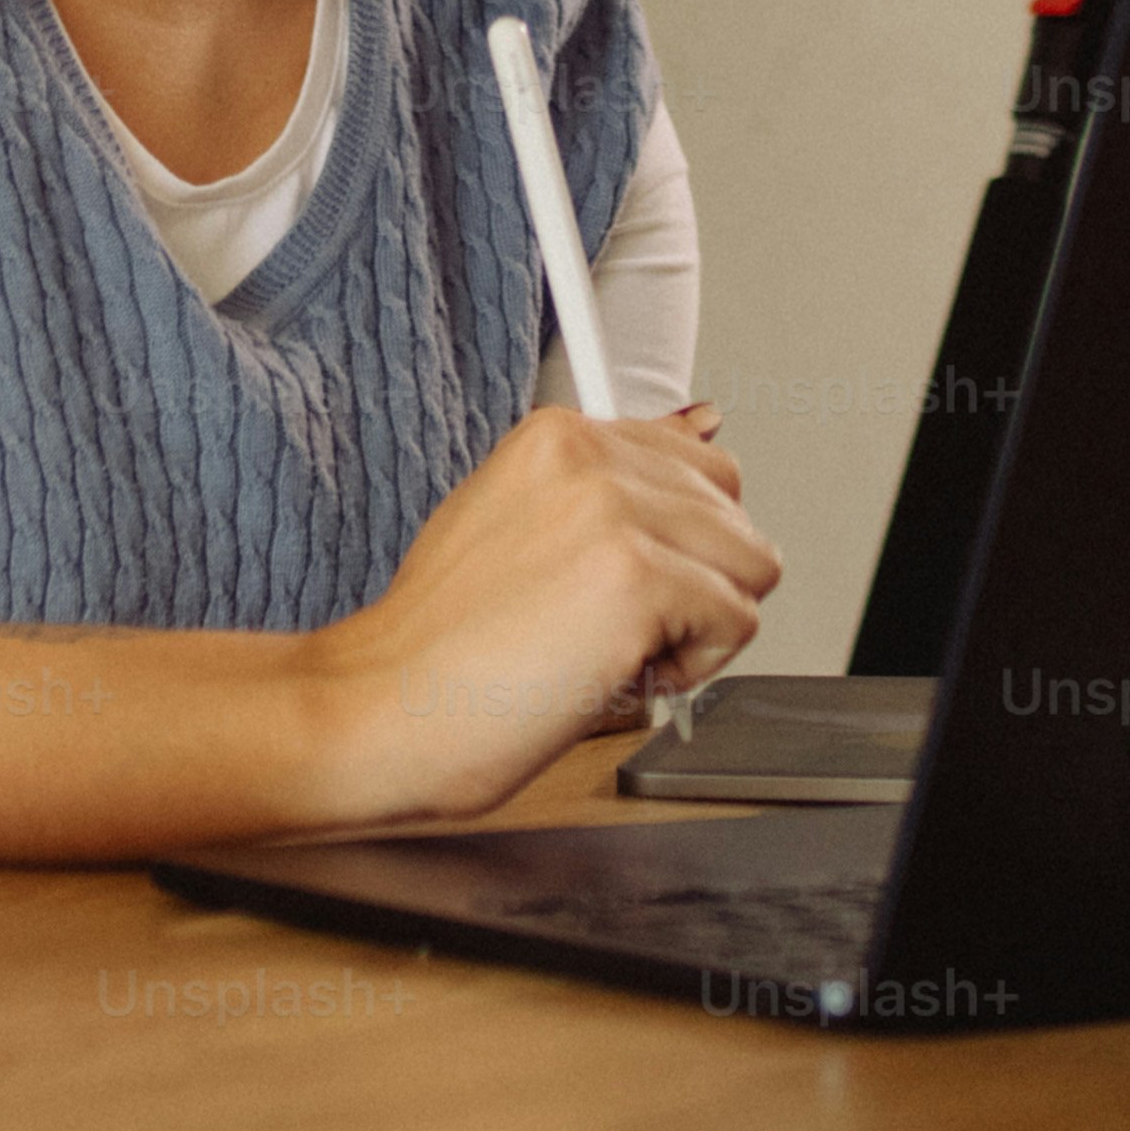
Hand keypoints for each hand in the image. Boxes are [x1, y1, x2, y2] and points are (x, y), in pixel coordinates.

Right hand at [294, 401, 776, 826]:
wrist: (380, 707)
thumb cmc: (439, 645)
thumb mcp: (522, 526)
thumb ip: (613, 481)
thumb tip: (706, 423)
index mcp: (558, 434)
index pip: (693, 459)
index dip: (671, 541)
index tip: (617, 578)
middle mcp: (590, 455)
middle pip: (733, 512)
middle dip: (692, 580)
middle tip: (604, 622)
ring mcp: (616, 513)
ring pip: (749, 566)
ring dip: (693, 626)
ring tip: (604, 645)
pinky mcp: (641, 580)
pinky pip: (738, 622)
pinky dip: (689, 668)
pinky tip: (612, 672)